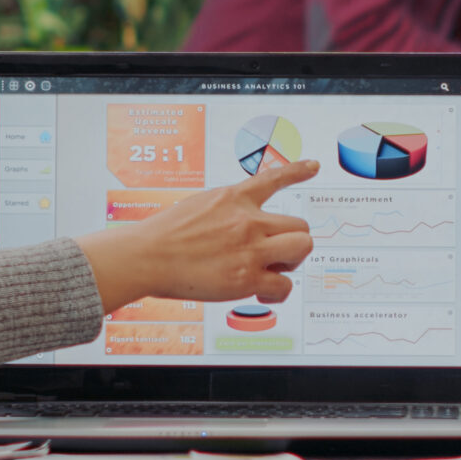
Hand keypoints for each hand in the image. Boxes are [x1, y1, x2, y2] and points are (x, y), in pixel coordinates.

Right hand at [76, 158, 318, 313]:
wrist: (146, 256)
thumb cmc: (163, 235)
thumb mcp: (198, 206)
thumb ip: (224, 211)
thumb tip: (237, 224)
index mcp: (234, 198)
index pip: (273, 178)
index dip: (298, 171)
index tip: (314, 166)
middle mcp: (248, 220)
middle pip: (300, 226)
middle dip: (292, 242)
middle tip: (275, 256)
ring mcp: (250, 248)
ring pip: (302, 249)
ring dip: (291, 263)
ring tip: (271, 271)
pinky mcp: (246, 277)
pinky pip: (283, 285)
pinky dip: (276, 292)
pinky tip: (262, 293)